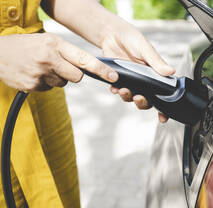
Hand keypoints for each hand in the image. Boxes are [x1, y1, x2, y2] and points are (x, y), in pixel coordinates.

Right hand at [0, 33, 117, 91]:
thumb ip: (68, 53)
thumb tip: (90, 68)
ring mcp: (40, 74)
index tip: (113, 76)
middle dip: (73, 74)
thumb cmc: (28, 46)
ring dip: (56, 78)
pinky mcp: (32, 86)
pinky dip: (44, 83)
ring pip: (63, 84)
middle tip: (60, 66)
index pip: (84, 59)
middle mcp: (48, 59)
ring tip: (42, 68)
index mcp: (55, 44)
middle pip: (77, 77)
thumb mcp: (48, 41)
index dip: (101, 69)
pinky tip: (34, 74)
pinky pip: (49, 89)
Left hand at [101, 21, 174, 122]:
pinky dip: (116, 91)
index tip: (163, 118)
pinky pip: (118, 90)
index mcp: (155, 74)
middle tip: (138, 98)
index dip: (163, 108)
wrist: (111, 33)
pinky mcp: (119, 80)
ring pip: (132, 97)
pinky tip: (114, 87)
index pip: (163, 94)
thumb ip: (156, 61)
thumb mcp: (145, 48)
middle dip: (142, 102)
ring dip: (128, 97)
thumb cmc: (132, 38)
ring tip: (123, 90)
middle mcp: (145, 80)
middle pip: (147, 100)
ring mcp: (131, 81)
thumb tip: (171, 71)